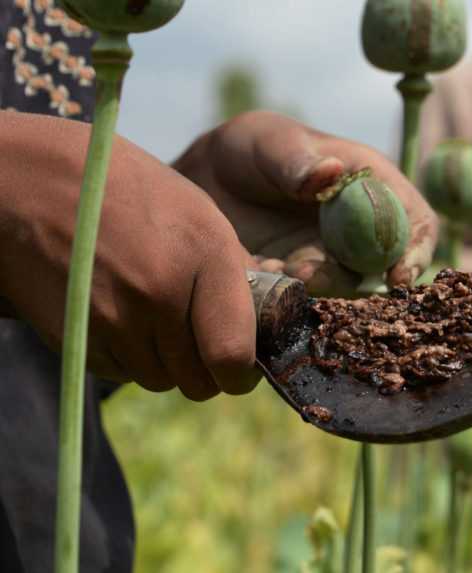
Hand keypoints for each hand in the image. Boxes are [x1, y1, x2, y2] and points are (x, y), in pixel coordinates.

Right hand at [0, 111, 260, 400]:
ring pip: (161, 381)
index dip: (241, 374)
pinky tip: (122, 316)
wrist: (36, 183)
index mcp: (205, 255)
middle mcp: (161, 292)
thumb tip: (261, 325)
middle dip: (206, 371)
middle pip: (199, 381)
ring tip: (156, 317)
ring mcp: (115, 318)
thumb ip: (235, 272)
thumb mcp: (200, 213)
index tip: (241, 368)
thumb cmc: (130, 192)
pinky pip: (122, 373)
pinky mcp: (77, 337)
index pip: (233, 355)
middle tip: (200, 344)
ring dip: (167, 363)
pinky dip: (130, 357)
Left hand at [173, 111, 437, 296]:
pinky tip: (256, 272)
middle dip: (355, 280)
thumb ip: (296, 159)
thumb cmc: (251, 149)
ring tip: (273, 267)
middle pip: (384, 268)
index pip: (415, 222)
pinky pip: (307, 300)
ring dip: (315, 288)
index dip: (416, 251)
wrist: (208, 181)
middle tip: (308, 274)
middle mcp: (361, 229)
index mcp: (372, 186)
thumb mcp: (269, 142)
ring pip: (344, 289)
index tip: (397, 274)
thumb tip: (330, 172)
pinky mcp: (304, 282)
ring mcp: (333, 259)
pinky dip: (286, 296)